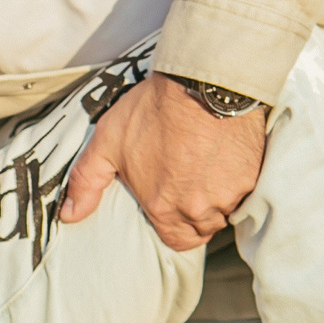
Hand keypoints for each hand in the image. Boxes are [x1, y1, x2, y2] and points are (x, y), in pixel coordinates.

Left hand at [59, 73, 264, 250]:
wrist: (204, 81)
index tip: (171, 205)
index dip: (173, 226)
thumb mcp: (108, 141)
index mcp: (164, 207)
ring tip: (207, 168)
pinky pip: (248, 193)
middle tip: (189, 182)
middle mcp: (199, 209)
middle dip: (196, 213)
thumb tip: (69, 215)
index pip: (176, 240)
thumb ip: (87, 182)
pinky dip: (239, 182)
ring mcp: (230, 194)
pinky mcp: (254, 176)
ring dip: (218, 198)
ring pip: (226, 211)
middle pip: (202, 227)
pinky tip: (227, 160)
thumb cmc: (154, 110)